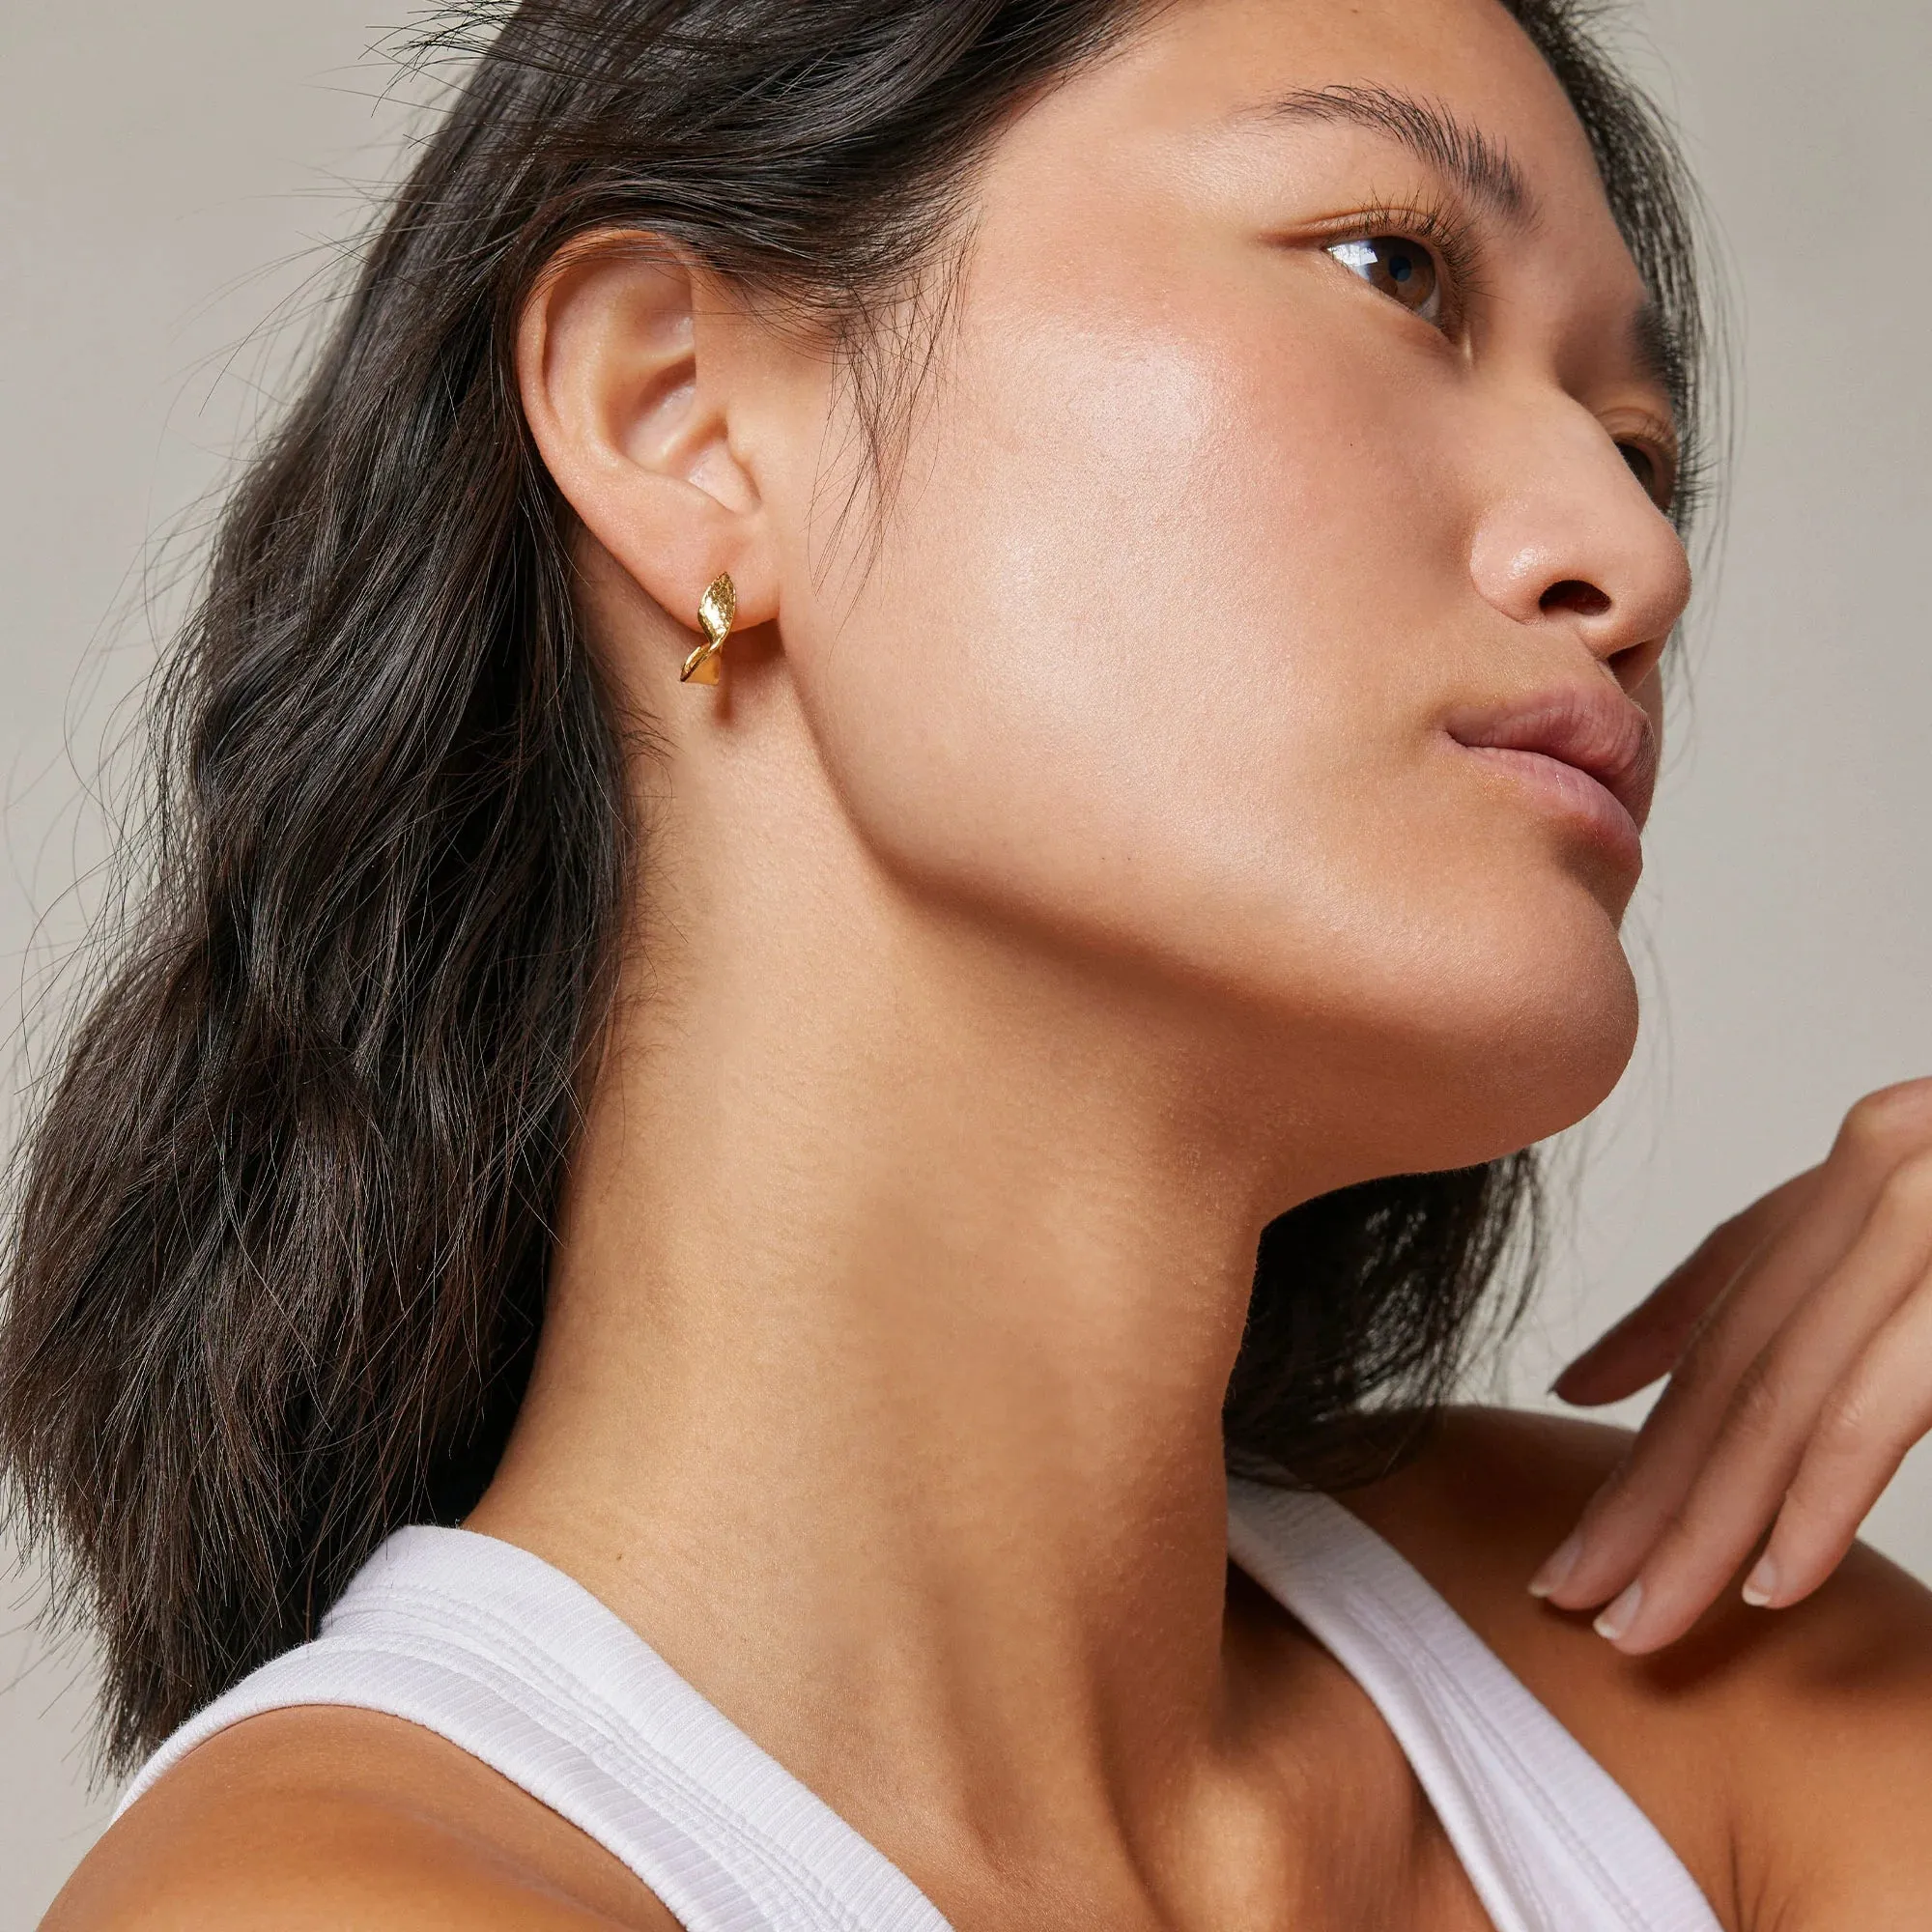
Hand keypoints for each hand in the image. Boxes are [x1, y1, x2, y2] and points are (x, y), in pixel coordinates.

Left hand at [1529, 1076, 1931, 1653]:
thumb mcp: (1912, 1248)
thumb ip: (1783, 1285)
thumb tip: (1600, 1380)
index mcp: (1860, 1166)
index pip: (1716, 1322)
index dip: (1635, 1436)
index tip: (1570, 1533)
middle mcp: (1881, 1168)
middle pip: (1734, 1365)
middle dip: (1645, 1497)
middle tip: (1572, 1597)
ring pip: (1784, 1396)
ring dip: (1707, 1524)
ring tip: (1643, 1621)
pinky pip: (1881, 1402)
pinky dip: (1820, 1498)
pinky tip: (1769, 1581)